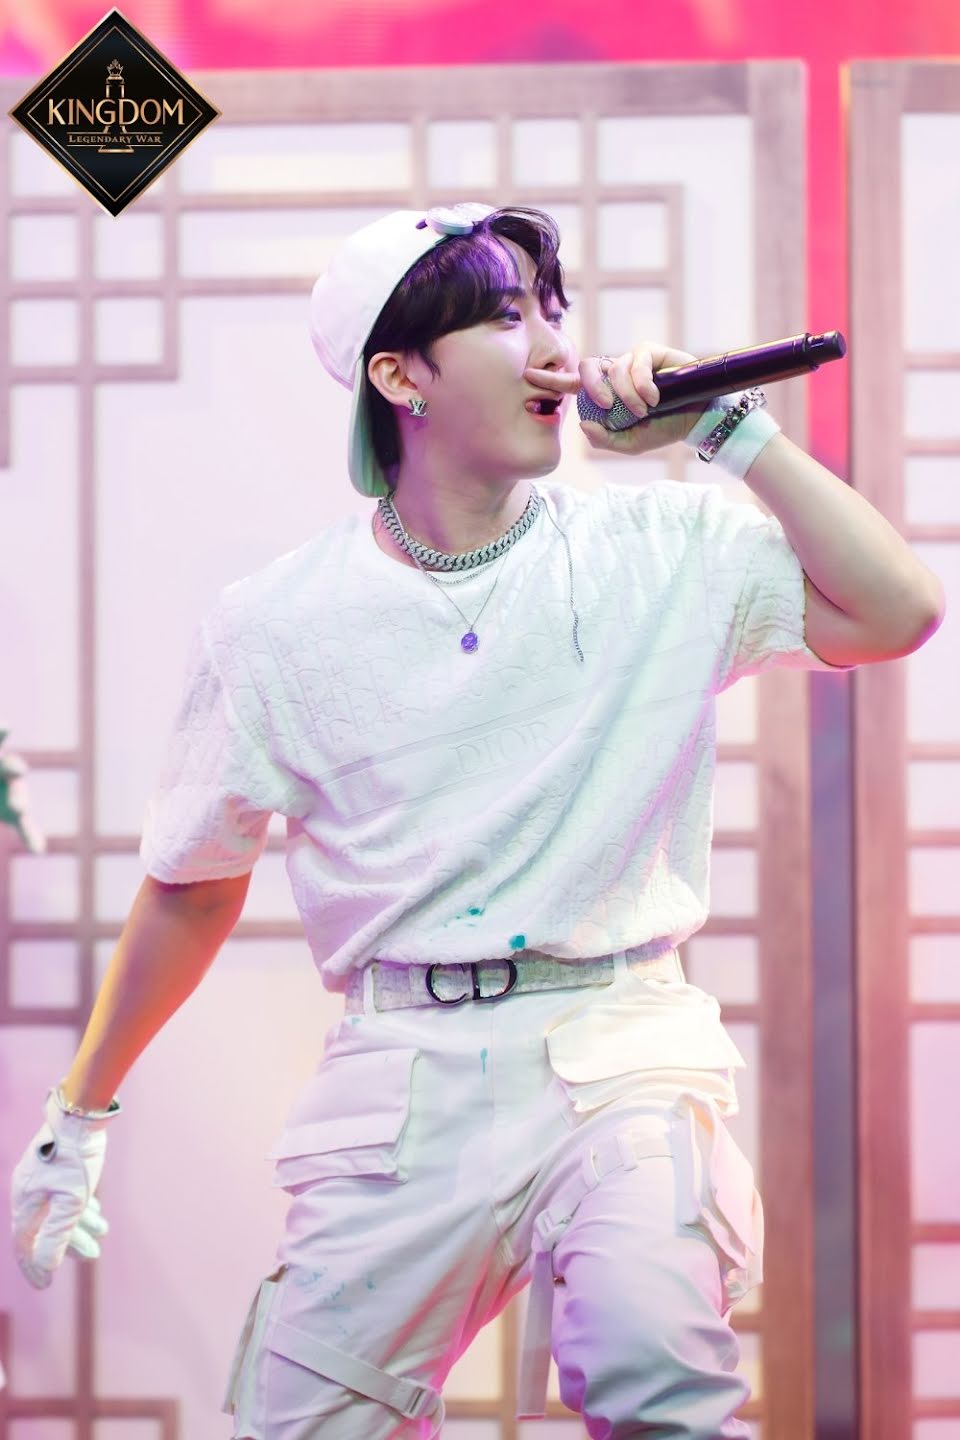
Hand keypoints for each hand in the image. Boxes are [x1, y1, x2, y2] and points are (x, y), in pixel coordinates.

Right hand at [11, 1088, 117, 1288]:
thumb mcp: (71, 1202)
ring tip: (103, 1230)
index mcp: (25, 1201)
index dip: (35, 1266)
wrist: (82, 1110)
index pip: (25, 1244)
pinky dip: (79, 1204)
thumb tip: (45, 1267)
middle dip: (70, 1243)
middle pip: (44, 1226)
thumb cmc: (76, 1157)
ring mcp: (40, 1175)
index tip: (45, 1286)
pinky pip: (63, 1192)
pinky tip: (96, 1209)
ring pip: (58, 1208)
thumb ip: (57, 1236)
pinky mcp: (54, 1163)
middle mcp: (27, 1189)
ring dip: (80, 1222)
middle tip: (93, 1254)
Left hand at [525, 341, 709, 455]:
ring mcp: (631, 361)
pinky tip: (654, 397)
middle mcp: (614, 374)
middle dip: (592, 387)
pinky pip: (635, 362)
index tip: (528, 375)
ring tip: (644, 410)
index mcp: (604, 395)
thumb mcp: (629, 443)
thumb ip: (604, 438)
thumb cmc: (661, 430)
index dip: (551, 380)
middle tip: (606, 406)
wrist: (694, 421)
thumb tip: (583, 423)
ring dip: (627, 395)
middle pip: (588, 368)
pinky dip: (642, 383)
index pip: (572, 385)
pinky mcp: (650, 353)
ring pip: (614, 370)